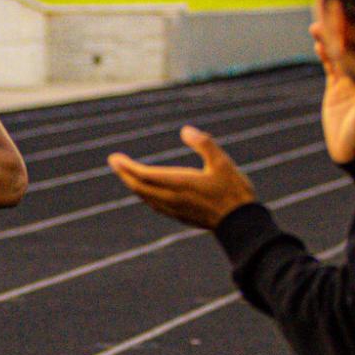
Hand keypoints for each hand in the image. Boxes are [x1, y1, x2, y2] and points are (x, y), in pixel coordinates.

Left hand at [106, 127, 255, 227]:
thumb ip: (204, 144)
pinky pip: (154, 204)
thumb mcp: (223, 162)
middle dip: (124, 174)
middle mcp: (172, 198)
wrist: (240, 223)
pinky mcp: (179, 216)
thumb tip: (185, 130)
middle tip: (114, 161)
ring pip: (145, 197)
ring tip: (126, 173)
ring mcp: (175, 209)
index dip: (127, 166)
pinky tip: (146, 191)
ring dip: (133, 184)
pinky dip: (144, 194)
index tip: (114, 157)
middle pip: (139, 187)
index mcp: (180, 183)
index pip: (144, 175)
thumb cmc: (234, 191)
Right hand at [311, 21, 354, 165]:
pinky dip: (324, 55)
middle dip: (339, 30)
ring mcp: (351, 80)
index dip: (354, 35)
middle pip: (350, 47)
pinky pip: (330, 67)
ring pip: (338, 54)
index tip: (346, 19)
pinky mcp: (337, 87)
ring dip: (328, 39)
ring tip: (315, 26)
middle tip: (329, 12)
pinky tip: (317, 44)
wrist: (350, 152)